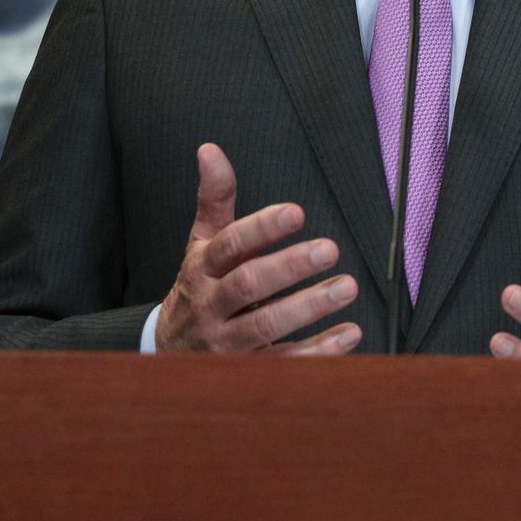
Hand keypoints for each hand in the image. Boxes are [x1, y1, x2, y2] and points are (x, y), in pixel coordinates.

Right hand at [154, 143, 361, 353]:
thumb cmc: (199, 286)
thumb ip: (214, 199)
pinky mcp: (246, 370)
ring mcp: (226, 342)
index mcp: (201, 268)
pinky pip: (284, 363)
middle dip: (289, 267)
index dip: (260, 228)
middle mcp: (211, 305)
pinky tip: (349, 333)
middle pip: (248, 285)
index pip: (229, 245)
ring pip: (265, 326)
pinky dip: (318, 351)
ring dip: (308, 307)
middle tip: (330, 249)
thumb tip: (210, 150)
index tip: (296, 213)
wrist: (172, 351)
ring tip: (346, 287)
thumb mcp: (201, 243)